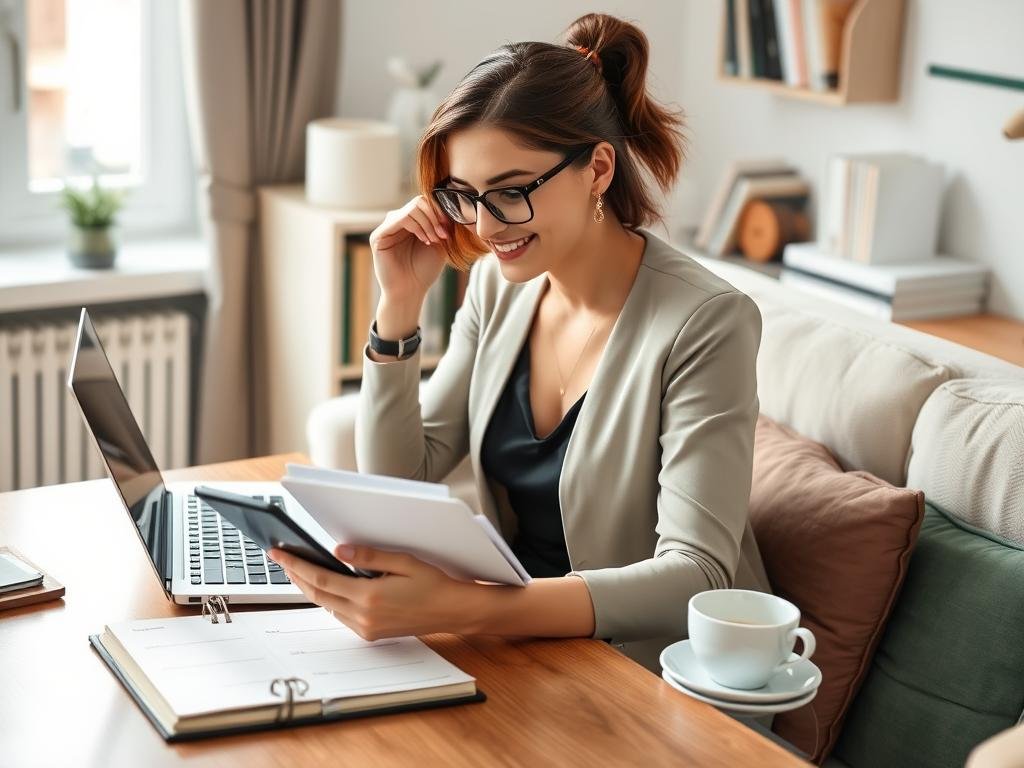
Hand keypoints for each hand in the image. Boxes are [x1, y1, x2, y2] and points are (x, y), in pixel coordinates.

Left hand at [269, 544, 478, 640]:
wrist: (451, 611)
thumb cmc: (433, 584)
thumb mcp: (403, 561)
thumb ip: (368, 555)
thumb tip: (337, 550)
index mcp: (369, 596)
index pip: (321, 579)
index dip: (296, 565)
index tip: (279, 554)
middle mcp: (363, 616)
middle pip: (317, 595)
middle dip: (296, 575)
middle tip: (281, 558)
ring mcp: (365, 628)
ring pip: (326, 606)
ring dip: (310, 588)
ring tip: (299, 569)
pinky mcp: (369, 633)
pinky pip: (339, 615)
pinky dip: (328, 599)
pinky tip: (326, 586)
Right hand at [369, 195, 450, 307]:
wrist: (411, 291)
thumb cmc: (424, 271)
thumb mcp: (439, 244)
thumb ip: (442, 225)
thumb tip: (451, 206)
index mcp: (410, 223)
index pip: (425, 203)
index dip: (439, 211)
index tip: (449, 228)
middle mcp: (397, 222)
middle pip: (419, 202)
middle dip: (435, 216)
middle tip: (443, 235)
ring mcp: (387, 228)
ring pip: (412, 208)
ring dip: (428, 223)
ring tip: (434, 240)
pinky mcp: (378, 236)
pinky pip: (400, 218)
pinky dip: (417, 226)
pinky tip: (424, 240)